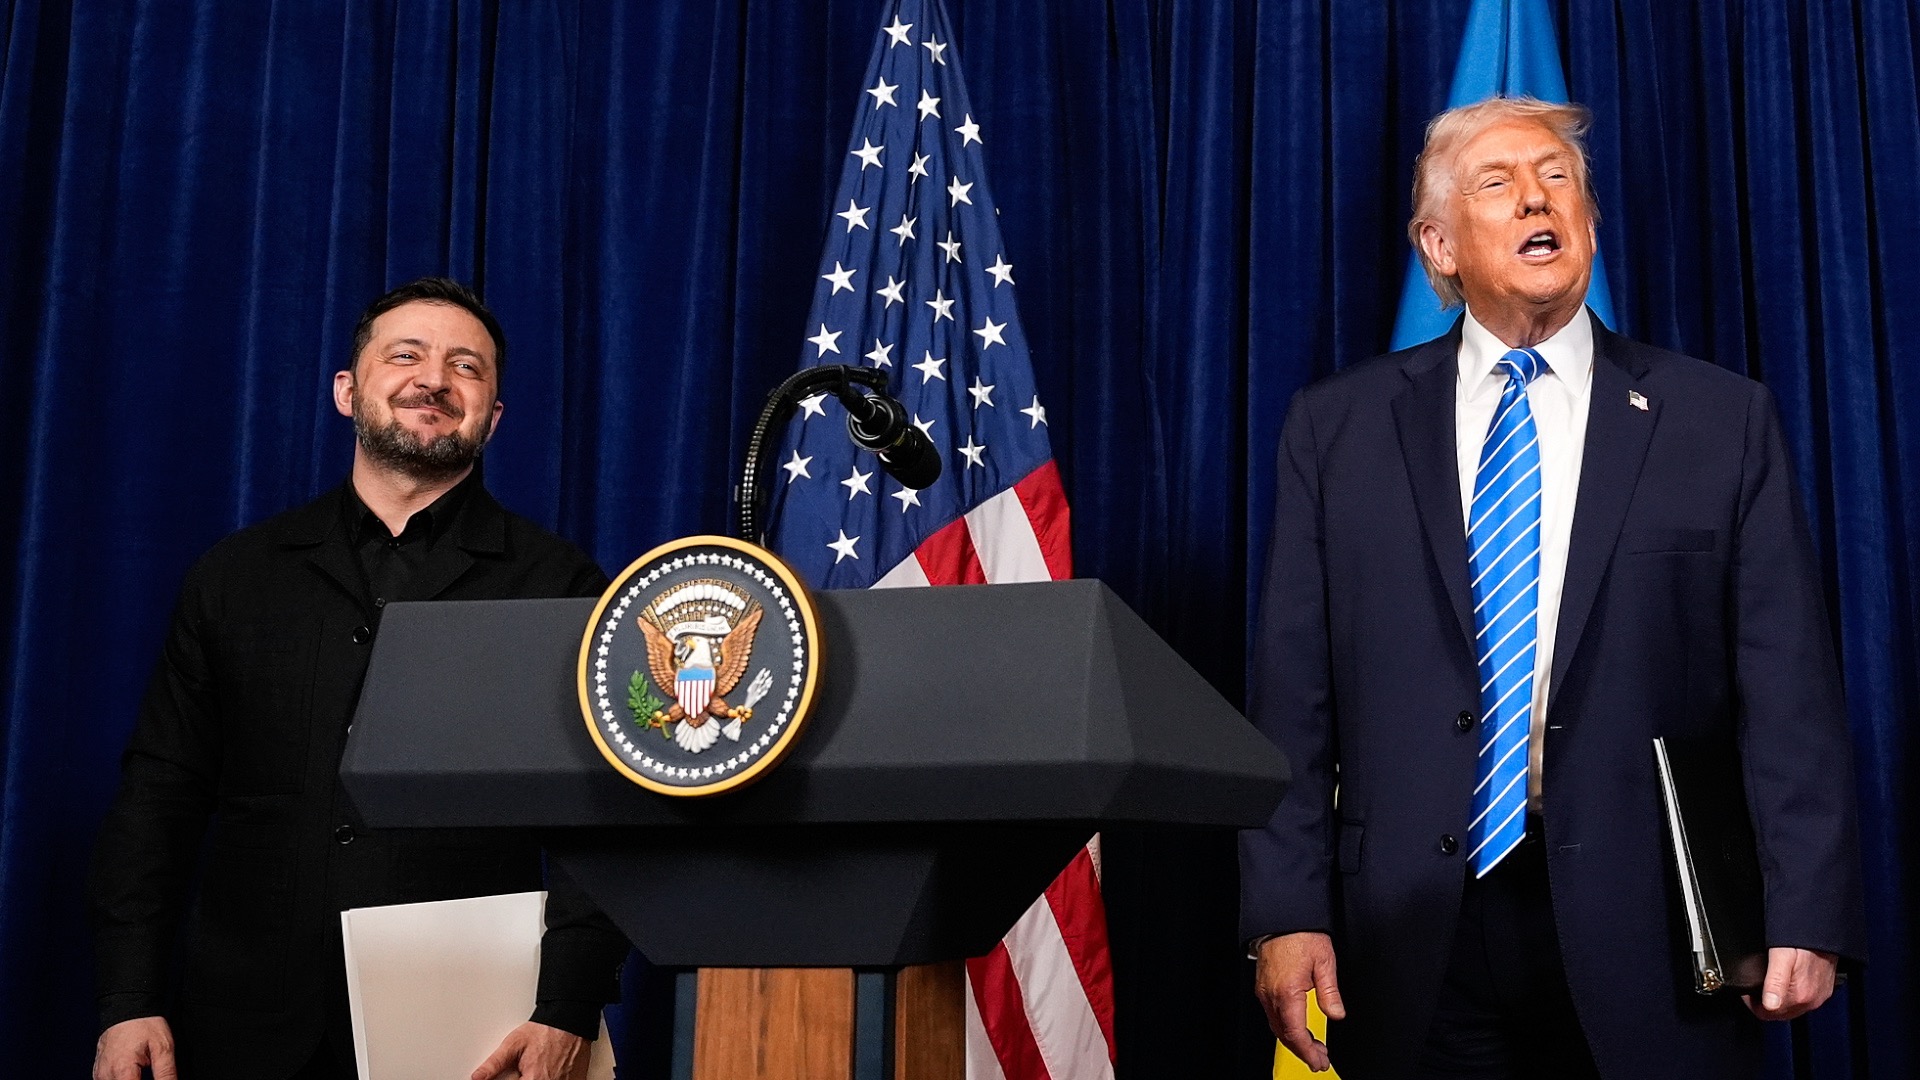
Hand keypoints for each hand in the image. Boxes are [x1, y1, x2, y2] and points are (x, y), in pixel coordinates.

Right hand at [94, 1016, 176, 1079]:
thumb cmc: (144, 1024)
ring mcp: (99, 1074)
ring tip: (141, 1070)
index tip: (156, 1077)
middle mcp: (106, 1075)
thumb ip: (166, 1073)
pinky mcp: (98, 1073)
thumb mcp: (163, 1047)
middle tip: (149, 1071)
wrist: (127, 1007)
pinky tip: (132, 1073)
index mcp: (123, 1071)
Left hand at [471, 1021, 587, 1079]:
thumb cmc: (545, 1031)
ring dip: (536, 1077)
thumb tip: (477, 1077)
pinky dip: (553, 1078)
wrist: (570, 1022)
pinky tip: (549, 1070)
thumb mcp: (514, 1043)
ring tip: (538, 1068)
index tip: (513, 1076)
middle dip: (524, 1078)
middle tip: (525, 1069)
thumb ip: (495, 1063)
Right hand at [1254, 932, 1346, 1072]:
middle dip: (1302, 1051)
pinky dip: (1285, 1027)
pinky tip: (1298, 1027)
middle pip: (1284, 1034)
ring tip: (1312, 1047)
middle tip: (1319, 1060)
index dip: (1307, 1052)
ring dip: (1293, 1040)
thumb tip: (1336, 1014)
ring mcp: (1265, 991)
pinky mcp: (1263, 986)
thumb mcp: (1324, 961)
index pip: (1295, 1034)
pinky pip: (1272, 1014)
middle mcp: (1271, 995)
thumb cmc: (1301, 934)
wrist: (1282, 917)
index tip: (1319, 1061)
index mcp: (1287, 992)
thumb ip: (1330, 992)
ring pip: (1276, 1026)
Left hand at [1744, 947, 1838, 1020]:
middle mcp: (1811, 1000)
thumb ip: (1774, 983)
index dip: (1752, 1003)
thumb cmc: (1802, 940)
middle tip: (1756, 984)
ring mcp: (1819, 996)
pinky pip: (1803, 1000)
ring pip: (1790, 1008)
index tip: (1747, 991)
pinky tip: (1785, 981)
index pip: (1767, 1014)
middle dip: (1763, 1002)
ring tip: (1768, 981)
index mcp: (1800, 995)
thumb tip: (1769, 1005)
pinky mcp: (1824, 990)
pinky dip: (1791, 995)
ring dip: (1777, 999)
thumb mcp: (1781, 957)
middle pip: (1778, 1013)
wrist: (1824, 931)